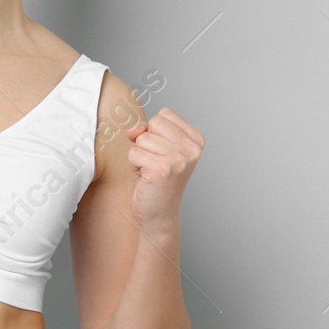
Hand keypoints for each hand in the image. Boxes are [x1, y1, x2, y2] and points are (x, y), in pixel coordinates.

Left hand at [125, 106, 203, 232]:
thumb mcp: (154, 148)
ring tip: (151, 171)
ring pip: (142, 139)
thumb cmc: (155, 180)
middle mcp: (192, 148)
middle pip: (153, 123)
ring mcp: (180, 158)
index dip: (154, 132)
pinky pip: (134, 153)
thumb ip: (146, 131)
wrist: (159, 214)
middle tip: (154, 163)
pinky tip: (147, 178)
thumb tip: (132, 130)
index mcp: (195, 139)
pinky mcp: (163, 169)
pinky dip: (134, 166)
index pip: (164, 114)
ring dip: (140, 156)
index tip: (162, 152)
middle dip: (146, 142)